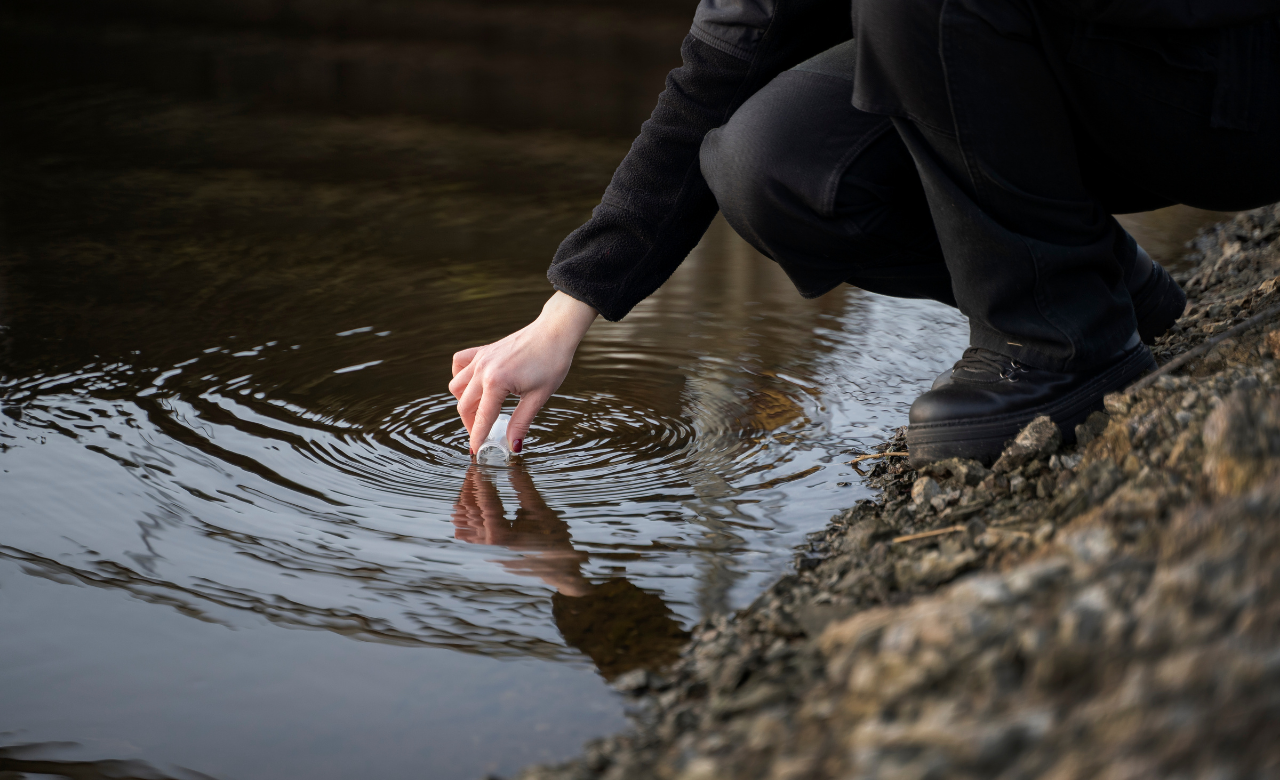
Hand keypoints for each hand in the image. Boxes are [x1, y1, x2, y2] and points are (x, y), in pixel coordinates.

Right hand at [449, 291, 596, 453]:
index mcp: (496, 382)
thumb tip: (513, 446)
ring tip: (480, 412)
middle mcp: (483, 369)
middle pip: (464, 405)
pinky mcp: (483, 350)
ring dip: (464, 402)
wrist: (555, 331)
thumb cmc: (552, 362)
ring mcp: (481, 358)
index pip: (482, 418)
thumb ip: (521, 422)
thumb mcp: (538, 397)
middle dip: (471, 424)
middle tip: (483, 435)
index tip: (475, 453)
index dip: (477, 438)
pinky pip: (459, 364)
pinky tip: (473, 385)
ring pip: (457, 386)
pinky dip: (460, 376)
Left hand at [450, 464, 590, 595]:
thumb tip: (513, 462)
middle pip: (471, 512)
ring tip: (474, 483)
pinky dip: (466, 517)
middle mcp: (490, 546)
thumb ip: (522, 485)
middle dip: (472, 488)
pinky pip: (466, 533)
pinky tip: (472, 503)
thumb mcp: (539, 508)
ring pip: (464, 522)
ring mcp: (486, 550)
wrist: (558, 566)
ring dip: (467, 501)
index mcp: (503, 537)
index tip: (479, 466)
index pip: (487, 504)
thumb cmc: (553, 539)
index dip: (482, 482)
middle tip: (476, 470)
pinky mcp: (486, 551)